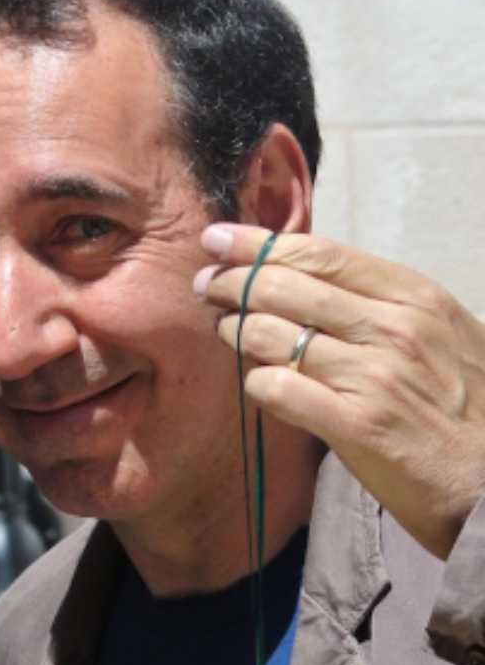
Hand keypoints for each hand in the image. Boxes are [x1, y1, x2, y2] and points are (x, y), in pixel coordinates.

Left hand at [193, 223, 484, 559]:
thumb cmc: (468, 404)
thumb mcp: (439, 333)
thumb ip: (377, 305)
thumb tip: (303, 279)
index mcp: (413, 297)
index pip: (318, 254)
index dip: (258, 244)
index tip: (217, 239)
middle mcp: (391, 328)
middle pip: (283, 287)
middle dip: (230, 281)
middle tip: (205, 285)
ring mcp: (372, 376)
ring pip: (269, 335)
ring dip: (234, 330)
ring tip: (224, 331)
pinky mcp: (355, 425)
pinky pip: (277, 388)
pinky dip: (256, 381)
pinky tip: (256, 382)